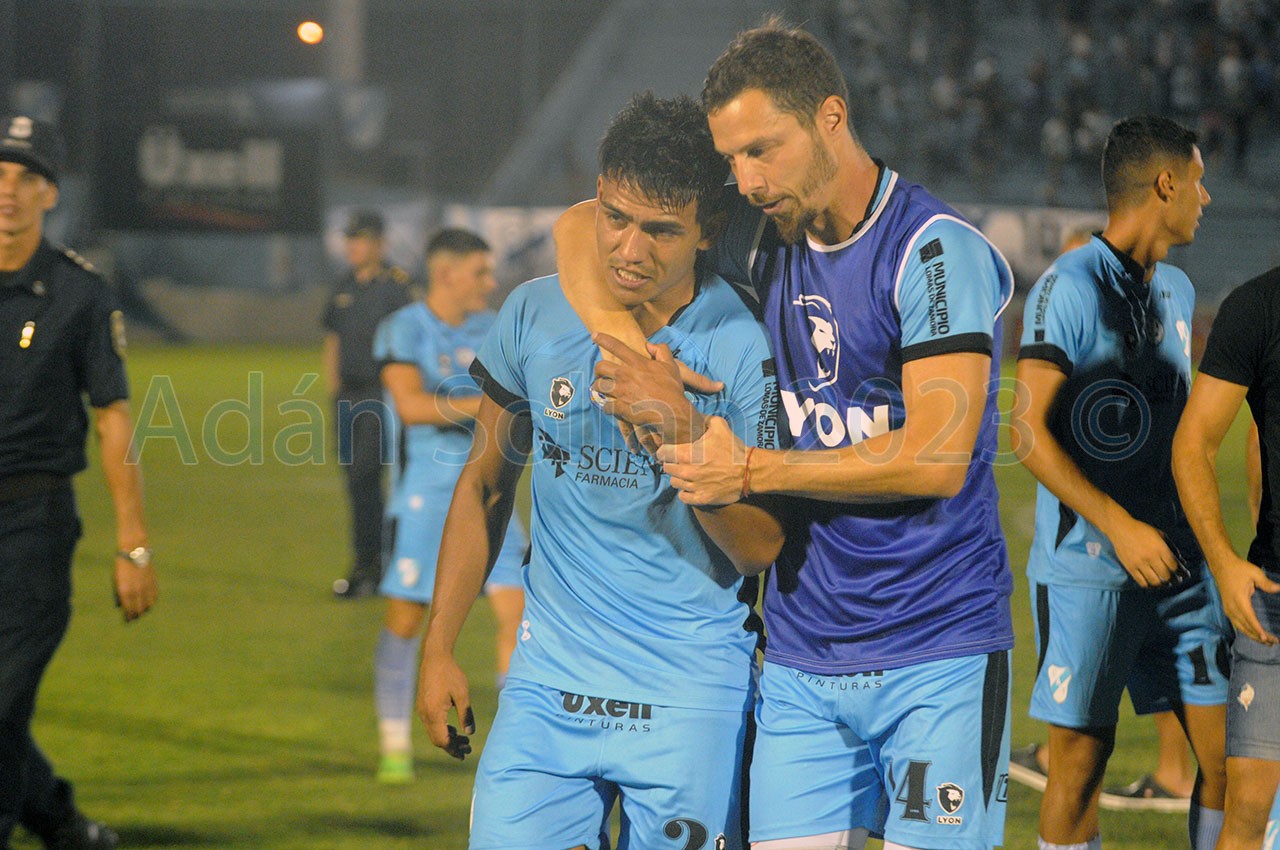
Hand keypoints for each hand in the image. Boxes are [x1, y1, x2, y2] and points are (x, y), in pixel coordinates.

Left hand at [113, 557, 157, 621]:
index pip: (128, 611)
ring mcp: (147, 588)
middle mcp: (137, 592)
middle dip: (136, 616)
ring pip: (148, 606)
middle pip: (139, 611)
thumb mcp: (116, 582)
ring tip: (141, 610)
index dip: (128, 617)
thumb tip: (120, 606)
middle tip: (133, 617)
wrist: (135, 552)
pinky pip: (154, 597)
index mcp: (125, 592)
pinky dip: (151, 601)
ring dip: (144, 610)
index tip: (127, 620)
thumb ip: (118, 595)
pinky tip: (148, 602)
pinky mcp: (154, 583)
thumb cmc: (122, 567)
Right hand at [416, 651, 475, 759]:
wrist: (435, 657)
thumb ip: (465, 715)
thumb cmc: (450, 673)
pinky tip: (453, 728)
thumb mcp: (462, 694)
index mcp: (434, 714)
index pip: (442, 740)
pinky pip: (430, 724)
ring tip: (463, 740)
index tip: (465, 754)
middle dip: (451, 746)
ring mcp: (421, 710)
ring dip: (447, 738)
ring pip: (433, 732)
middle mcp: (424, 714)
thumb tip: (469, 734)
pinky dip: (441, 729)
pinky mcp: (422, 705)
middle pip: (436, 739)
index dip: (453, 749)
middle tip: (467, 748)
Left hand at [593, 334, 719, 449]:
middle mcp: (626, 375)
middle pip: (600, 367)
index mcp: (637, 363)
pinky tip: (612, 408)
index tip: (594, 335)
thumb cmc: (672, 389)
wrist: (672, 412)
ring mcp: (622, 392)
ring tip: (603, 391)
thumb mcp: (671, 365)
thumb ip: (661, 350)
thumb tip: (649, 344)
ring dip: (599, 388)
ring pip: (598, 386)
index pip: (616, 346)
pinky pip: (606, 406)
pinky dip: (607, 407)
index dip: (603, 339)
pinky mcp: (620, 407)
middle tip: (601, 375)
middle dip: (598, 370)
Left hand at [656, 416, 749, 505]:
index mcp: (688, 454)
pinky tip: (691, 487)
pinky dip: (685, 492)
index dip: (664, 450)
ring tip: (686, 474)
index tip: (668, 450)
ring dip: (678, 478)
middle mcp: (687, 471)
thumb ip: (705, 419)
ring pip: (674, 483)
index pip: (663, 453)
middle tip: (679, 461)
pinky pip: (683, 497)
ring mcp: (694, 486)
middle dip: (671, 464)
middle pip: (667, 469)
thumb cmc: (733, 449)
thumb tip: (697, 416)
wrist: (749, 471)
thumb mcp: (720, 426)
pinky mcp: (702, 498)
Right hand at [1106, 514, 1179, 587]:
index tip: (1183, 574)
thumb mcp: (1160, 534)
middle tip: (1175, 580)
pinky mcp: (1130, 567)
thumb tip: (1181, 560)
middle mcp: (1151, 557)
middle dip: (1172, 579)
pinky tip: (1151, 583)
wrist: (1120, 528)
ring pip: (1155, 582)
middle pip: (1165, 576)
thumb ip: (1172, 547)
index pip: (1174, 566)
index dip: (1180, 572)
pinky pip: (1141, 582)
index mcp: (1160, 548)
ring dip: (1161, 584)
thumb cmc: (1142, 530)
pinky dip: (1148, 585)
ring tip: (1164, 583)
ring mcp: (1139, 563)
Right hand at [1212, 554, 1279, 644]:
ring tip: (1266, 642)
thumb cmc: (1239, 569)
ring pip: (1240, 628)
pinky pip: (1237, 624)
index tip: (1266, 638)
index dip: (1258, 629)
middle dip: (1259, 636)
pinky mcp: (1227, 609)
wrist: (1221, 566)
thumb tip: (1278, 589)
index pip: (1249, 618)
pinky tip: (1254, 634)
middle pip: (1245, 626)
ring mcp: (1228, 609)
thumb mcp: (1254, 573)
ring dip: (1253, 636)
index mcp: (1239, 600)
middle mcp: (1232, 607)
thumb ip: (1266, 583)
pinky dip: (1246, 631)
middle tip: (1273, 642)